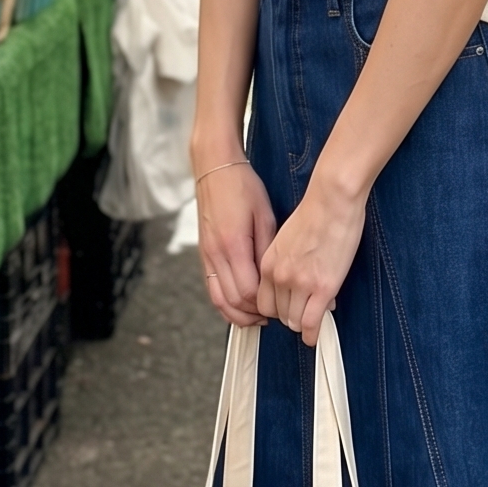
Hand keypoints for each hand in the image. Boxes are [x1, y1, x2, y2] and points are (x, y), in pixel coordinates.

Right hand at [197, 160, 276, 327]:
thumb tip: (277, 276)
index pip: (249, 291)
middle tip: (275, 315)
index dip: (267, 304)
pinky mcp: (204, 254)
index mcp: (233, 244)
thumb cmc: (242, 187)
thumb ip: (268, 249)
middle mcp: (216, 254)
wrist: (215, 169)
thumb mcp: (265, 216)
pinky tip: (240, 305)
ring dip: (239, 314)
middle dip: (255, 314)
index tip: (283, 304)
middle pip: (234, 300)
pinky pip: (212, 288)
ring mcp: (207, 255)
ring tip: (258, 318)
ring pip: (219, 300)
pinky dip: (225, 303)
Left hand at [258, 169, 365, 345]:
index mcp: (268, 262)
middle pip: (277, 314)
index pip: (263, 301)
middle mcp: (279, 276)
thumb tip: (295, 280)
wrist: (332, 200)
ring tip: (312, 321)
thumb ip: (286, 261)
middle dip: (290, 317)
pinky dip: (313, 333)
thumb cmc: (316, 211)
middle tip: (302, 314)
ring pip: (293, 321)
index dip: (275, 309)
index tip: (284, 310)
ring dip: (302, 323)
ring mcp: (300, 284)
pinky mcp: (322, 288)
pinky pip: (312, 322)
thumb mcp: (288, 238)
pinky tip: (315, 336)